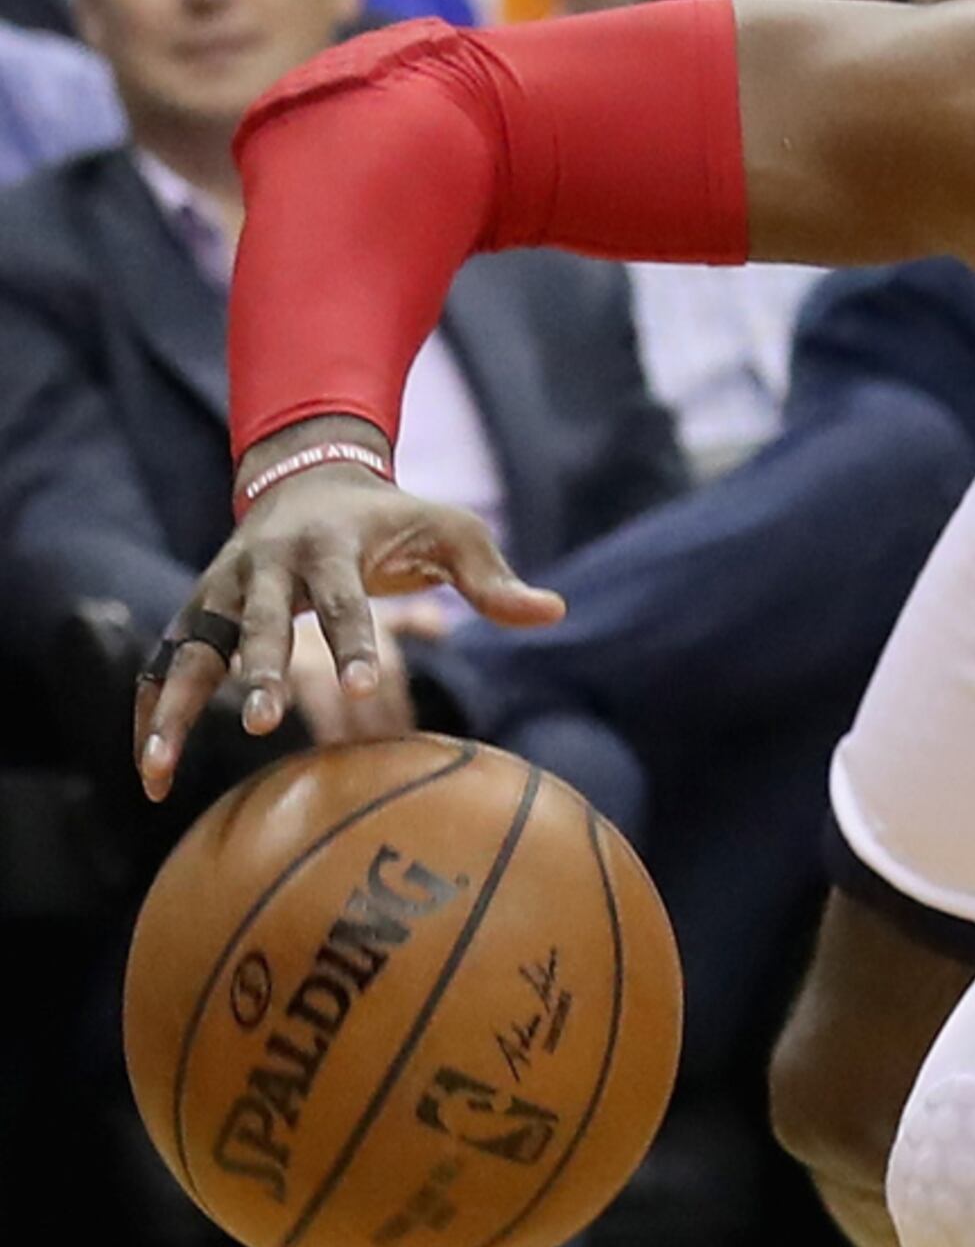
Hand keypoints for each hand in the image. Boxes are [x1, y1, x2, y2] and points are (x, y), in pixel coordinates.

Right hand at [136, 431, 557, 799]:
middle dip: (257, 671)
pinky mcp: (199, 611)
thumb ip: (494, 577)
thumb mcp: (452, 531)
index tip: (364, 688)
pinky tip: (147, 764)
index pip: (343, 598)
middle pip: (257, 622)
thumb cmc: (394, 517)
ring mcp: (222, 589)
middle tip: (261, 722)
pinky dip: (150, 708)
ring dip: (173, 706)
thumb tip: (554, 613)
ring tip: (158, 769)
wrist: (309, 477)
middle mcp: (263, 566)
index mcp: (327, 545)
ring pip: (190, 648)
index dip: (353, 641)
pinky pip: (165, 662)